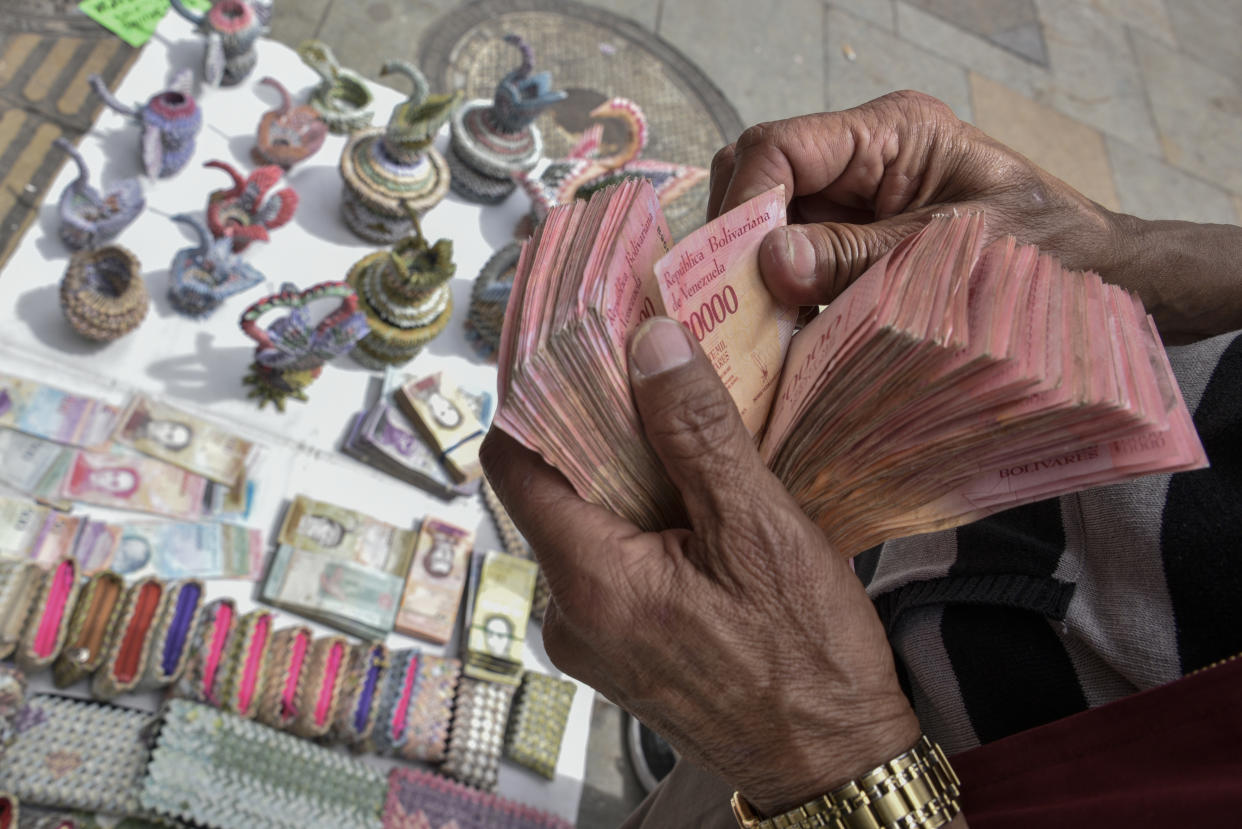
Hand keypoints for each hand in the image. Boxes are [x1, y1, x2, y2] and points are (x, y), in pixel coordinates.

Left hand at [482, 316, 920, 815]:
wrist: (832, 765)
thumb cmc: (807, 660)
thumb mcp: (758, 529)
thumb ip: (698, 433)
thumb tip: (652, 344)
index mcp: (590, 582)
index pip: (516, 465)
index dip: (537, 399)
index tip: (575, 348)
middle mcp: (570, 614)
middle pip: (552, 493)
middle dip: (597, 431)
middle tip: (649, 374)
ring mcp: (592, 639)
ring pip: (586, 527)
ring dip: (627, 477)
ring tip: (684, 432)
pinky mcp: (621, 651)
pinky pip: (612, 564)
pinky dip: (643, 523)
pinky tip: (695, 501)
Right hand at [710, 90, 1241, 342]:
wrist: (1104, 284)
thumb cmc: (1048, 252)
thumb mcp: (951, 253)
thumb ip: (858, 256)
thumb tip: (770, 263)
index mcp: (890, 134)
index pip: (780, 147)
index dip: (746, 202)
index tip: (735, 268)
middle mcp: (860, 164)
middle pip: (758, 183)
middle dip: (737, 243)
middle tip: (734, 309)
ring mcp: (852, 208)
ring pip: (766, 231)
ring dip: (754, 281)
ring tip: (755, 335)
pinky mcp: (852, 254)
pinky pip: (794, 271)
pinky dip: (781, 306)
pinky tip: (784, 344)